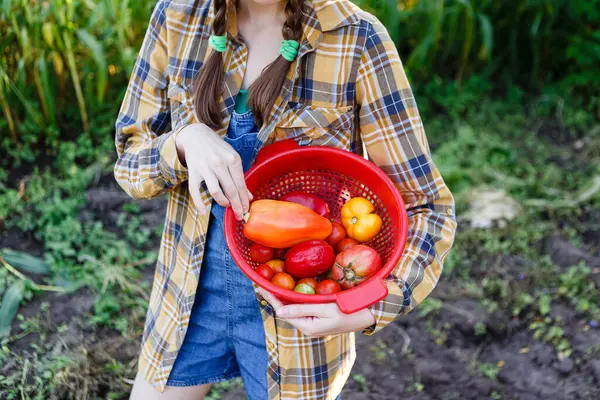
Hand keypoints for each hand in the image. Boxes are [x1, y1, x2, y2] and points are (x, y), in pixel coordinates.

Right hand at [175, 123, 251, 219]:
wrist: (196, 135)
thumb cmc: (217, 149)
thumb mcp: (232, 158)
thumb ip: (240, 177)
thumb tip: (249, 196)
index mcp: (232, 159)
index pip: (240, 184)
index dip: (244, 200)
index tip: (246, 210)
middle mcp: (219, 163)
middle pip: (230, 190)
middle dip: (236, 205)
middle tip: (240, 216)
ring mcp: (205, 168)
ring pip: (215, 191)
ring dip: (222, 202)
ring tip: (227, 206)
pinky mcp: (193, 171)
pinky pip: (195, 190)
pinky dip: (199, 202)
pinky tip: (203, 211)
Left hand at [258, 288, 375, 337]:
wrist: (366, 315)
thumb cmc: (347, 311)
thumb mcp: (324, 309)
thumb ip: (301, 309)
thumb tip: (278, 311)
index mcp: (307, 326)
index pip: (283, 310)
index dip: (271, 298)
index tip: (260, 286)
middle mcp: (308, 327)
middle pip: (286, 310)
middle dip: (274, 297)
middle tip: (262, 283)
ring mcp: (313, 323)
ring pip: (293, 309)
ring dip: (283, 298)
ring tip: (271, 285)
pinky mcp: (318, 318)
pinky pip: (302, 308)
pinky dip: (294, 299)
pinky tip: (289, 291)